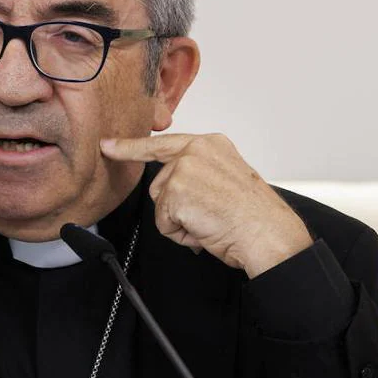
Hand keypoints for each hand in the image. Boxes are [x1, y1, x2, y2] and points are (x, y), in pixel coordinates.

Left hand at [100, 133, 313, 277]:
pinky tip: (206, 229)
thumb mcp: (228, 178)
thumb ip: (199, 171)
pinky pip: (164, 223)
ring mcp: (184, 169)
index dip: (131, 147)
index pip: (163, 143)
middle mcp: (196, 151)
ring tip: (211, 220)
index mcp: (211, 144)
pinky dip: (181, 234)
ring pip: (160, 204)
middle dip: (176, 205)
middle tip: (211, 213)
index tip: (108, 144)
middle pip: (160, 183)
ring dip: (181, 221)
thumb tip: (175, 185)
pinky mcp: (176, 192)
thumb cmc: (255, 216)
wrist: (269, 234)